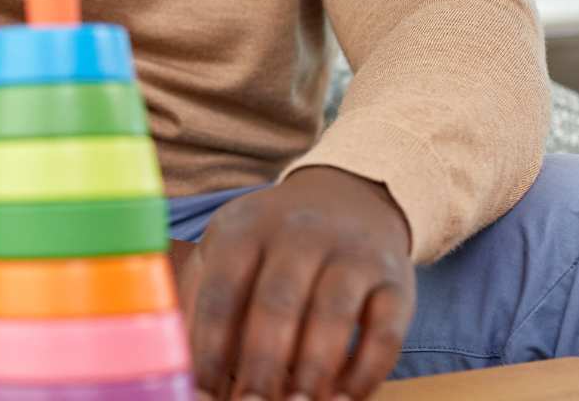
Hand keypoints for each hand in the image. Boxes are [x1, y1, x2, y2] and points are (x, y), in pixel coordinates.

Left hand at [175, 167, 414, 400]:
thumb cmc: (271, 246)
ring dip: (312, 370)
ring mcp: (351, 254)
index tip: (201, 393)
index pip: (222, 293)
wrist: (350, 199)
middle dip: (261, 365)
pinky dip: (366, 371)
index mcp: (245, 230)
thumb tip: (183, 370)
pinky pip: (386, 331)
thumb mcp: (228, 251)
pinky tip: (344, 398)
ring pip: (332, 314)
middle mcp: (299, 235)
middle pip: (276, 304)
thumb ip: (201, 303)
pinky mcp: (395, 280)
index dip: (209, 348)